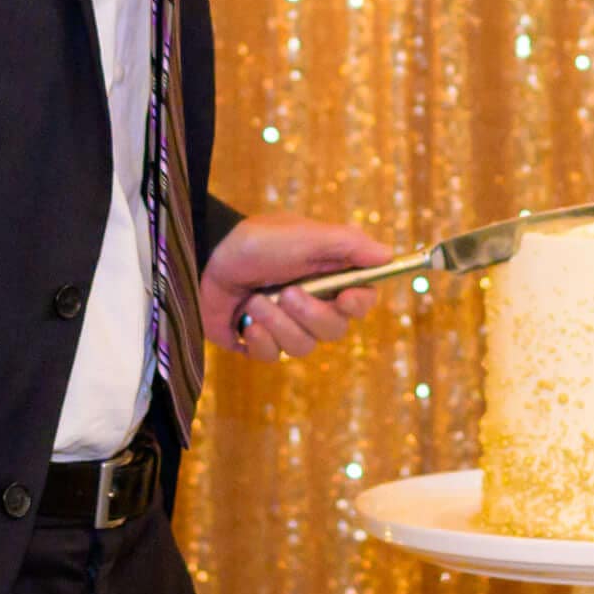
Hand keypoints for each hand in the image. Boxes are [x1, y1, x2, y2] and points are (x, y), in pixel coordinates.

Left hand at [203, 214, 393, 363]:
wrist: (205, 256)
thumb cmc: (256, 240)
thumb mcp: (304, 235)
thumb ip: (346, 244)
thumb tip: (388, 255)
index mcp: (328, 276)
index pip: (361, 301)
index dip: (357, 304)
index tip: (345, 297)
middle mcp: (312, 304)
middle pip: (334, 330)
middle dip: (309, 314)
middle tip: (287, 292)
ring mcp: (285, 325)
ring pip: (303, 347)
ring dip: (278, 323)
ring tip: (255, 300)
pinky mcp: (260, 342)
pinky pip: (272, 357)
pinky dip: (260, 340)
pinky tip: (246, 323)